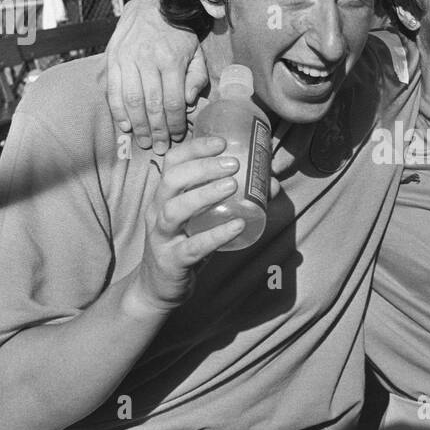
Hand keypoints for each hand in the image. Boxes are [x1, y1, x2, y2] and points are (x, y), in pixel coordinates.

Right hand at [105, 0, 206, 152]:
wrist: (153, 6)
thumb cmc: (179, 35)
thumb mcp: (196, 52)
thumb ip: (196, 77)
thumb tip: (187, 102)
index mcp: (171, 60)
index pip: (173, 100)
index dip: (175, 123)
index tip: (178, 137)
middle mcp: (148, 60)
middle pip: (152, 105)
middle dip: (157, 130)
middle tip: (160, 147)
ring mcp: (127, 59)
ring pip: (131, 100)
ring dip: (138, 125)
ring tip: (144, 141)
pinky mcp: (113, 59)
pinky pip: (113, 90)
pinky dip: (118, 111)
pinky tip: (125, 126)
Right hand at [130, 134, 243, 311]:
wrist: (159, 287)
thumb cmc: (186, 243)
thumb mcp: (203, 218)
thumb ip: (232, 201)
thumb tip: (271, 185)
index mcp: (165, 195)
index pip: (172, 162)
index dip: (194, 148)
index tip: (221, 142)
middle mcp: (157, 211)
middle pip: (171, 180)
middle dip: (202, 167)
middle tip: (233, 164)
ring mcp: (162, 237)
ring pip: (174, 210)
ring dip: (203, 194)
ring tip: (232, 185)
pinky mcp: (172, 261)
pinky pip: (192, 247)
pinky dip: (216, 235)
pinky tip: (237, 226)